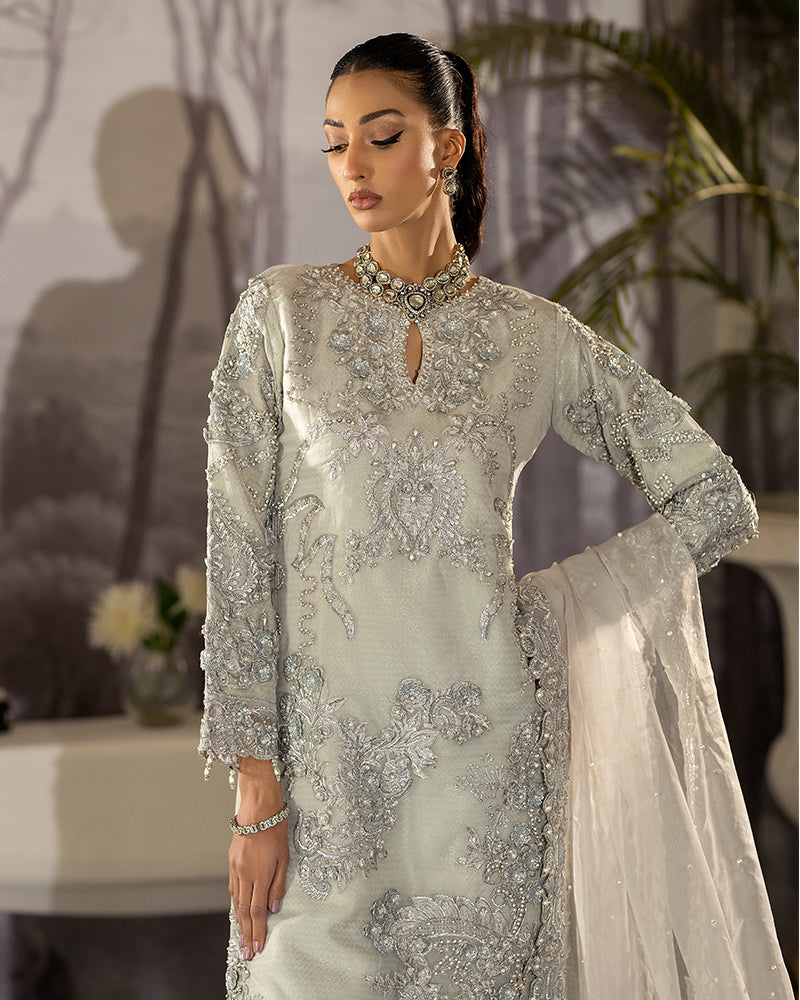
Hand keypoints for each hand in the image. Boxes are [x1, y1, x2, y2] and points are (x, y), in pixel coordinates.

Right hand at [228, 817, 288, 959]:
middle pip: (243, 912)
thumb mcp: (284, 858)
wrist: (257, 810)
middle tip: (247, 953)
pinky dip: (235, 903)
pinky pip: (232, 888)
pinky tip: (237, 912)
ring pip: (235, 901)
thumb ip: (278, 884)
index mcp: (260, 875)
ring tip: (242, 938)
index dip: (257, 932)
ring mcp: (235, 869)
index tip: (257, 948)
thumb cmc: (276, 831)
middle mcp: (245, 875)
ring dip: (239, 922)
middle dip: (246, 934)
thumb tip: (273, 907)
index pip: (256, 912)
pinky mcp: (231, 862)